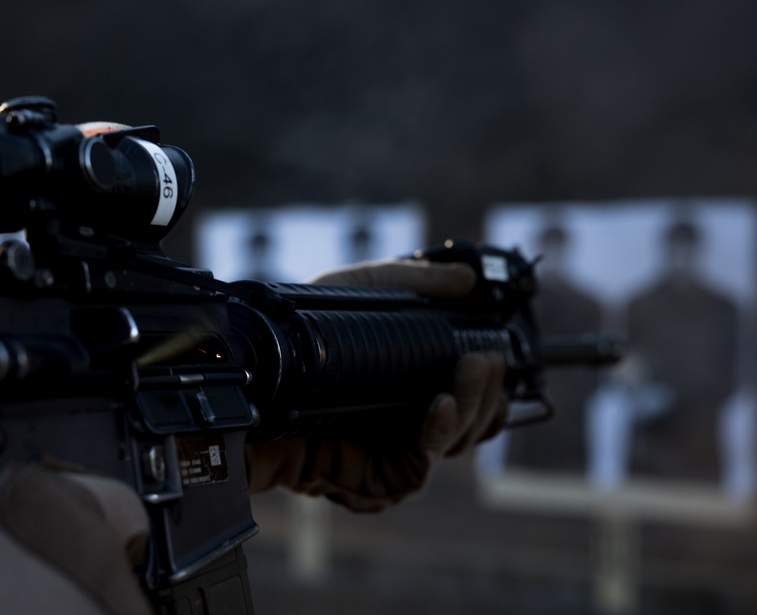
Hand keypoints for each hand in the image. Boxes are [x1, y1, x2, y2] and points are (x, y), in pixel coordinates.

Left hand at [245, 257, 507, 512]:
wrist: (257, 372)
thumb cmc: (302, 331)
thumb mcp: (364, 289)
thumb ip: (417, 280)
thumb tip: (468, 278)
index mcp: (415, 385)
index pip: (474, 392)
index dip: (493, 378)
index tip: (498, 348)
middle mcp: (412, 423)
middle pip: (479, 420)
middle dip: (490, 391)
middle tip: (488, 359)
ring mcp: (399, 453)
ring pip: (462, 441)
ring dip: (476, 405)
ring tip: (474, 368)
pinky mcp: (381, 478)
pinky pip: (425, 463)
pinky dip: (440, 432)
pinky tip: (442, 403)